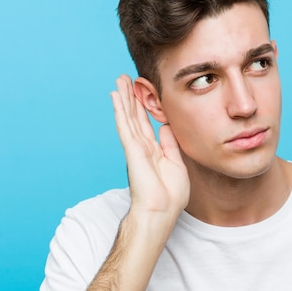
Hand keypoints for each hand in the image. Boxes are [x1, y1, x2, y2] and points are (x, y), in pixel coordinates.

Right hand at [111, 75, 189, 217]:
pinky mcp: (132, 149)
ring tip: (119, 80)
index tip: (143, 92)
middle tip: (125, 79)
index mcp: (154, 151)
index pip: (147, 123)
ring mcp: (135, 147)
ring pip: (128, 116)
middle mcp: (142, 146)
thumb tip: (166, 126)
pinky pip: (125, 125)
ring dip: (123, 97)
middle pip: (135, 116)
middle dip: (131, 97)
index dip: (144, 107)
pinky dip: (120, 109)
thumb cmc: (170, 195)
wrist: (162, 211)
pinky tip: (115, 95)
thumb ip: (170, 144)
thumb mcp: (176, 164)